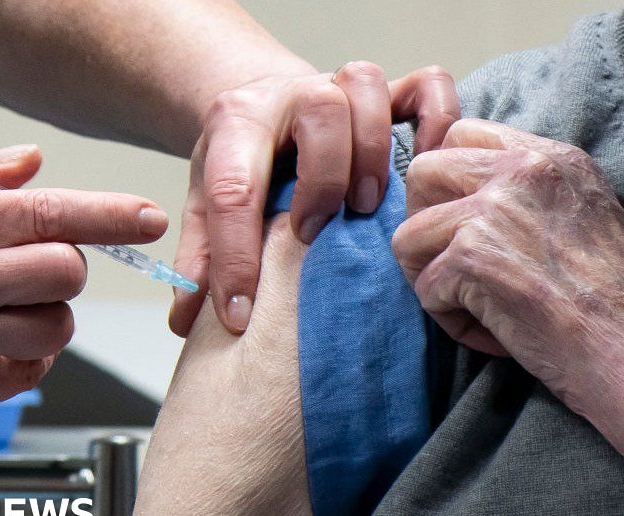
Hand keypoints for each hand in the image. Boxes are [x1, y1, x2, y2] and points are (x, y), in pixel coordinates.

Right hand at [0, 145, 167, 442]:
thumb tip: (31, 159)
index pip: (45, 213)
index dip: (108, 214)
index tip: (147, 217)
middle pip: (66, 271)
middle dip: (65, 269)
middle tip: (34, 270)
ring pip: (58, 325)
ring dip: (47, 316)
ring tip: (4, 312)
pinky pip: (35, 370)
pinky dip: (26, 356)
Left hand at [170, 63, 460, 334]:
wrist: (266, 102)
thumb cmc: (243, 159)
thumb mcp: (208, 201)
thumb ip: (199, 255)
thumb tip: (185, 321)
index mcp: (238, 123)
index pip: (234, 188)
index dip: (235, 258)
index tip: (240, 315)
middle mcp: (293, 95)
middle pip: (318, 109)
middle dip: (323, 178)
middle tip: (315, 234)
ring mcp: (344, 87)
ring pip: (368, 88)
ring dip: (374, 150)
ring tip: (369, 208)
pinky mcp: (390, 92)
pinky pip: (428, 86)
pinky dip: (438, 120)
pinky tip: (429, 166)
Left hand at [392, 119, 623, 515]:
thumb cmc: (622, 307)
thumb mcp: (588, 219)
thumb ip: (531, 197)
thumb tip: (470, 203)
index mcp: (552, 158)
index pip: (462, 134)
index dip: (448, 185)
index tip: (463, 228)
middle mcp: (522, 171)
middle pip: (422, 173)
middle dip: (425, 226)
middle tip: (457, 270)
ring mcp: (495, 210)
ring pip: (408, 235)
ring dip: (433, 279)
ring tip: (481, 309)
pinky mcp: (473, 257)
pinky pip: (424, 288)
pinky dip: (452, 321)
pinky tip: (497, 336)